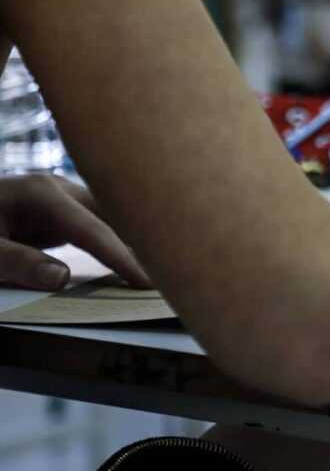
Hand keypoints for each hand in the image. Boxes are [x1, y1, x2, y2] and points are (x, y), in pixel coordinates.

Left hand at [0, 175, 151, 289]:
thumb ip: (17, 262)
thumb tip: (63, 278)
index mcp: (41, 194)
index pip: (93, 229)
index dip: (121, 257)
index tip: (146, 281)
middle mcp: (59, 189)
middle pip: (112, 215)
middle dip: (141, 239)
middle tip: (170, 267)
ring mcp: (62, 197)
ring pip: (110, 217)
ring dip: (132, 239)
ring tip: (160, 263)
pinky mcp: (61, 210)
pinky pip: (97, 224)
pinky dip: (115, 240)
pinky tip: (132, 256)